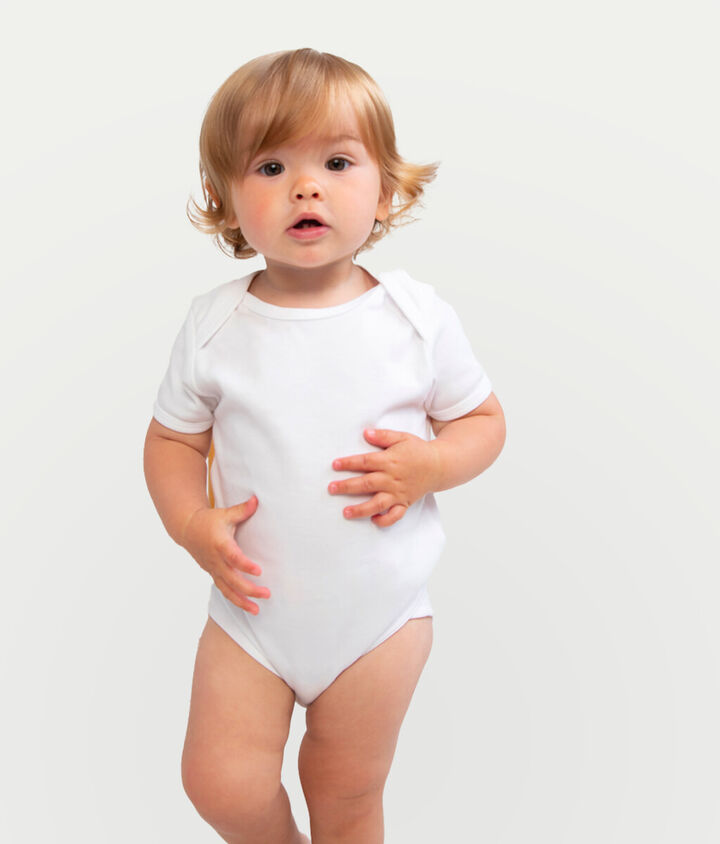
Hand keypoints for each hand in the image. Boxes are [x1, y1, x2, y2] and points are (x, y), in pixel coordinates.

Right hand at [180, 495, 269, 614]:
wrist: (187, 530)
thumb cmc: (210, 520)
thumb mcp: (226, 513)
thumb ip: (243, 510)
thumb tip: (257, 499)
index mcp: (220, 544)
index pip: (233, 557)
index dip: (245, 565)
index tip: (259, 571)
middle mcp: (216, 560)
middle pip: (232, 579)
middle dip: (249, 589)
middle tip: (266, 593)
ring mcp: (213, 569)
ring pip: (227, 590)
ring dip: (242, 601)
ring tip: (257, 610)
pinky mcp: (213, 574)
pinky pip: (224, 590)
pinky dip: (234, 600)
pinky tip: (247, 607)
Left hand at [329, 428, 439, 526]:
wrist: (439, 465)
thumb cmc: (418, 450)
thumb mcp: (402, 437)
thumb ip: (383, 436)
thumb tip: (365, 433)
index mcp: (390, 460)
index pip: (365, 462)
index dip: (349, 463)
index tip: (334, 465)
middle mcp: (393, 478)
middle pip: (367, 484)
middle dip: (347, 487)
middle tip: (331, 489)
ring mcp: (399, 493)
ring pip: (377, 503)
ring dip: (360, 509)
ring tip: (345, 512)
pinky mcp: (405, 502)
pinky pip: (395, 515)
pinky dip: (384, 520)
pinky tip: (373, 520)